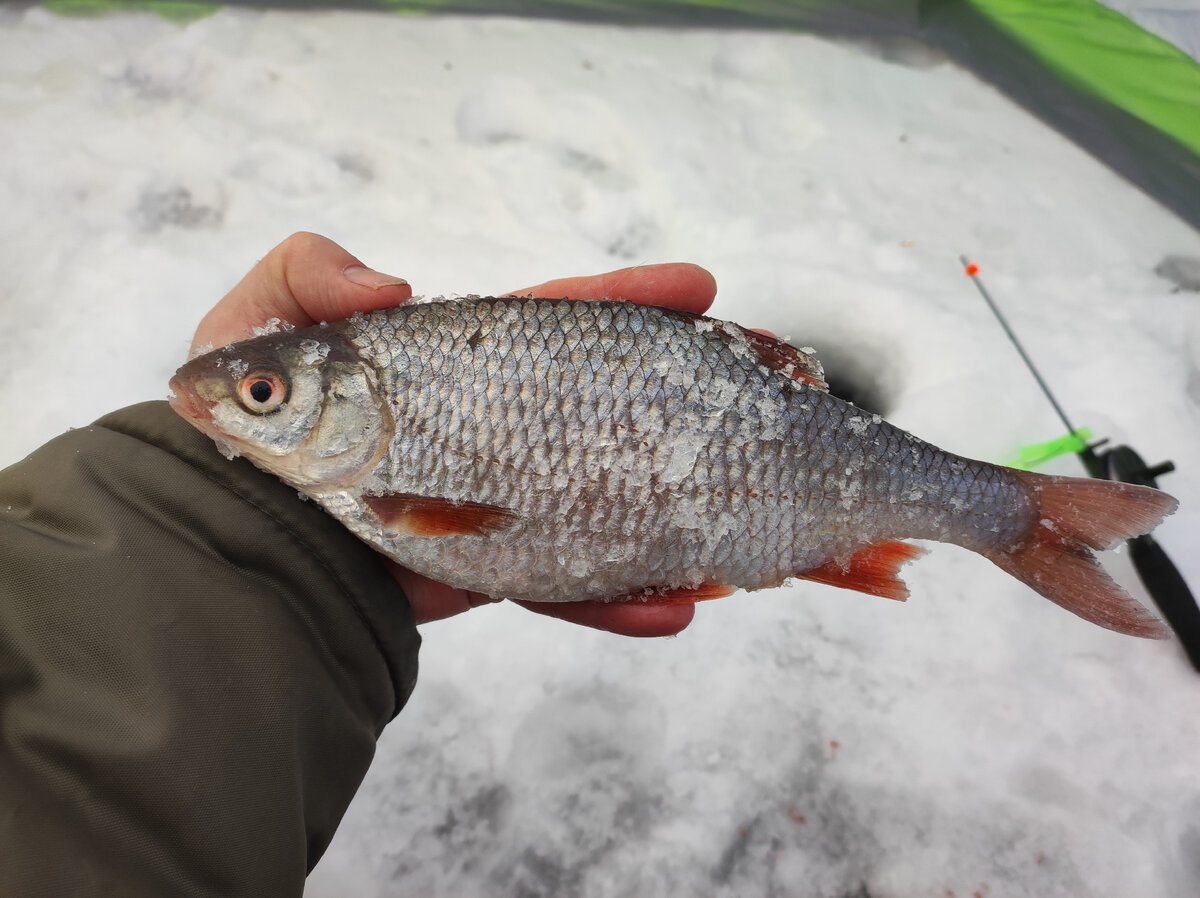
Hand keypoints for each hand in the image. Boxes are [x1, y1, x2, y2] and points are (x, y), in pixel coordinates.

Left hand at [192, 232, 716, 636]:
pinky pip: (572, 588)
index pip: (556, 324)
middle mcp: (498, 428)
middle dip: (680, 386)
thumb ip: (309, 277)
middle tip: (752, 367)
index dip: (625, 302)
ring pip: (612, 497)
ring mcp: (508, 500)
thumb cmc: (248, 429)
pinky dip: (620, 603)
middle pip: (606, 404)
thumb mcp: (253, 324)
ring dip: (676, 501)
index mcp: (459, 367)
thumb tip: (395, 283)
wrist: (240, 550)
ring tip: (739, 501)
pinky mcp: (499, 568)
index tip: (694, 289)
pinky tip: (672, 608)